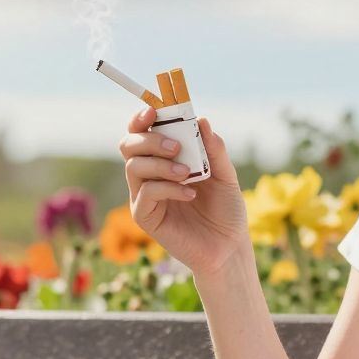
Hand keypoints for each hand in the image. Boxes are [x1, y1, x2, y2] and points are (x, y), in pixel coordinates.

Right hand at [118, 107, 248, 276]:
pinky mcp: (145, 216)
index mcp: (165, 158)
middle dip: (149, 140)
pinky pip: (145, 193)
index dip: (141, 119)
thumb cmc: (225, 209)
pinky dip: (168, 188)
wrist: (229, 246)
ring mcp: (144, 195)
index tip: (154, 111)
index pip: (142, 132)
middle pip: (129, 145)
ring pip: (133, 167)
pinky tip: (190, 194)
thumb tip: (202, 120)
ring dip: (160, 164)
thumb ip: (214, 150)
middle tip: (176, 147)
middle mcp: (150, 174)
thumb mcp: (226, 175)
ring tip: (188, 174)